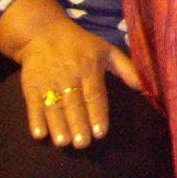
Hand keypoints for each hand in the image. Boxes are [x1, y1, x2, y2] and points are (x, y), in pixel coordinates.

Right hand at [0, 0, 143, 148]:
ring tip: (63, 142)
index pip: (94, 95)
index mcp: (89, 69)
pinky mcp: (30, 85)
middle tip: (82, 144)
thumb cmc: (81, 45)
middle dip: (78, 124)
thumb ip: (126, 69)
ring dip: (58, 126)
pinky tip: (39, 134)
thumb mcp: (106, 51)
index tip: (100, 133)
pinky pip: (33, 104)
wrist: (42, 33)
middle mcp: (69, 76)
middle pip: (74, 104)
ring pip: (54, 106)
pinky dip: (35, 119)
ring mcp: (48, 81)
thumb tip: (147, 87)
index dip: (97, 114)